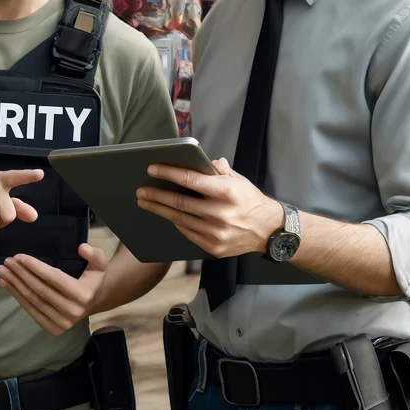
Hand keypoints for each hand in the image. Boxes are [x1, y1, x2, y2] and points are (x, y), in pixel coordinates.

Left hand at [0, 244, 108, 335]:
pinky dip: (16, 296)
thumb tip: (81, 248)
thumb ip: (94, 254)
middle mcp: (72, 311)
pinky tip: (5, 284)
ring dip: (14, 285)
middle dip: (20, 274)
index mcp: (83, 294)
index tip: (18, 256)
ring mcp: (61, 323)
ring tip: (1, 271)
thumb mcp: (99, 264)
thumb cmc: (92, 279)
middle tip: (7, 261)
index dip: (34, 266)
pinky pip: (30, 310)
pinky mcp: (52, 329)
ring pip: (32, 300)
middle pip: (39, 289)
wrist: (93, 303)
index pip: (53, 278)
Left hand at [136, 158, 284, 258]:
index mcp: (226, 192)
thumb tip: (201, 162)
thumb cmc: (250, 200)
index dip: (169, 173)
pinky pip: (187, 233)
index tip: (152, 169)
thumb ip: (219, 171)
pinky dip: (176, 222)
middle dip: (156, 195)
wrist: (269, 230)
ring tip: (145, 202)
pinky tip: (166, 214)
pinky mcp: (213, 247)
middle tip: (140, 190)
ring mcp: (216, 233)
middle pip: (179, 202)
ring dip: (160, 210)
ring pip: (180, 219)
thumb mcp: (239, 180)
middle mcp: (220, 213)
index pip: (191, 180)